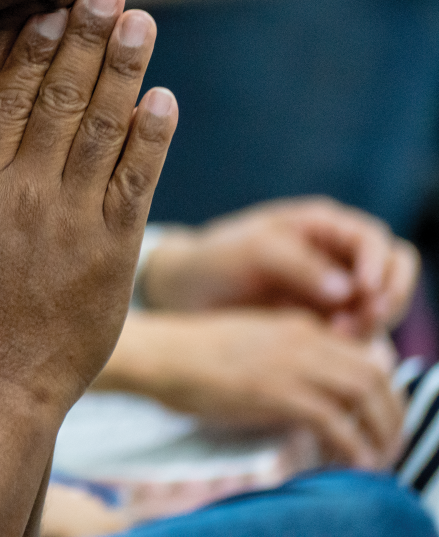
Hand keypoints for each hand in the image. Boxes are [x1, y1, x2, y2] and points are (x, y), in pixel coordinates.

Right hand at [0, 0, 176, 536]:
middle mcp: (28, 195)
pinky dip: (150, 139)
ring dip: (124, 71)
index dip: (31, 50)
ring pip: (103, 131)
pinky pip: (137, 182)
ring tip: (140, 22)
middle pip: (59, 101)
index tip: (50, 7)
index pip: (7, 103)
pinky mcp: (114, 251)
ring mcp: (76, 221)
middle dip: (84, 39)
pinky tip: (162, 98)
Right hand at [101, 310, 403, 468]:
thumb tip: (308, 398)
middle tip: (387, 442)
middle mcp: (303, 338)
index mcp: (296, 324)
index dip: (381, 389)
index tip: (377, 416)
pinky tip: (349, 460)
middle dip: (392, 413)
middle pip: (375, 373)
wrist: (158, 352)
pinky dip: (352, 445)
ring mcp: (291, 362)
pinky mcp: (277, 391)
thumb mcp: (248, 343)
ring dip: (381, 430)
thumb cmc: (191, 355)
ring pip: (365, 393)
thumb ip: (283, 359)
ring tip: (376, 457)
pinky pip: (334, 421)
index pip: (362, 353)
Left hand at [140, 197, 418, 336]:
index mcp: (325, 228)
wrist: (185, 293)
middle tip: (361, 321)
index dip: (380, 266)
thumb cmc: (216, 259)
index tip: (366, 290)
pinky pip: (358, 336)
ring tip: (339, 336)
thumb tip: (347, 289)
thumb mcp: (252, 250)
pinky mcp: (325, 325)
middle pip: (393, 276)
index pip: (376, 241)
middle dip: (387, 298)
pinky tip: (328, 350)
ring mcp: (335, 294)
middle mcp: (338, 259)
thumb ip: (299, 263)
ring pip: (381, 310)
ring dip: (372, 325)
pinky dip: (353, 345)